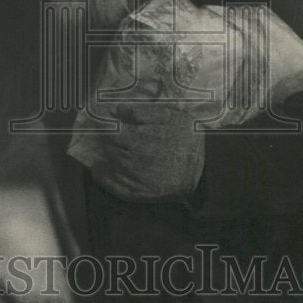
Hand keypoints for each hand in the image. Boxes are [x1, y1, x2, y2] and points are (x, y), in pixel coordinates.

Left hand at [85, 103, 205, 201]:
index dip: (105, 126)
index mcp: (138, 137)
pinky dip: (104, 179)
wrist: (204, 168)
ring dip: (101, 158)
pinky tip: (99, 172)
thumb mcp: (169, 115)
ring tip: (98, 153)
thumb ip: (141, 111)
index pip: (111, 131)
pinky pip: (115, 187)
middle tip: (100, 137)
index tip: (102, 123)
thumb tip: (116, 109)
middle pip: (109, 148)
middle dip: (104, 142)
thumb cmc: (187, 136)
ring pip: (109, 166)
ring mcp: (134, 178)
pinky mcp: (138, 193)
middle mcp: (132, 159)